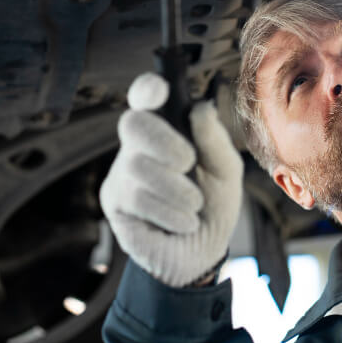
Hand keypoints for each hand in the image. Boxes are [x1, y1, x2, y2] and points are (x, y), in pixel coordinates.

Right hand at [100, 72, 243, 287]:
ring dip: (176, 188)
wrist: (204, 254)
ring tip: (193, 206)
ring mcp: (122, 174)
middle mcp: (139, 146)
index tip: (160, 90)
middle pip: (134, 124)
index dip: (147, 88)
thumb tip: (201, 107)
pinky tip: (183, 222)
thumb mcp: (226, 171)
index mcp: (166, 129)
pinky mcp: (115, 203)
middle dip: (165, 142)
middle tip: (188, 162)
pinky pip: (136, 198)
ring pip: (138, 165)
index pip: (146, 98)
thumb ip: (215, 140)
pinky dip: (170, 212)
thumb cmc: (214, 204)